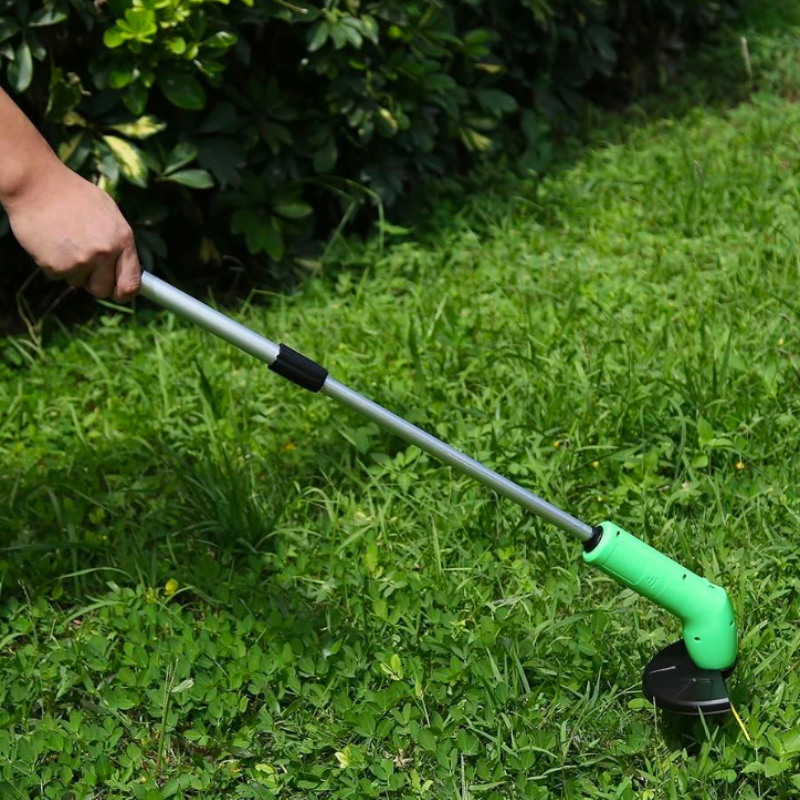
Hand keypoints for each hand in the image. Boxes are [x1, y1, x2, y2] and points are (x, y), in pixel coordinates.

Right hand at [5, 160, 140, 301]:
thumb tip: (127, 269)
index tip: (118, 294)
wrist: (37, 184)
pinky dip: (53, 263)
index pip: (131, 283)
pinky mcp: (56, 265)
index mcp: (122, 240)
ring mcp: (80, 261)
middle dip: (94, 282)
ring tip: (65, 241)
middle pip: (102, 290)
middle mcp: (104, 253)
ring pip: (78, 283)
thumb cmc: (74, 196)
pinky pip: (57, 276)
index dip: (124, 294)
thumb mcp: (109, 213)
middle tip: (84, 263)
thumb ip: (119, 242)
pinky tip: (51, 242)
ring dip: (71, 269)